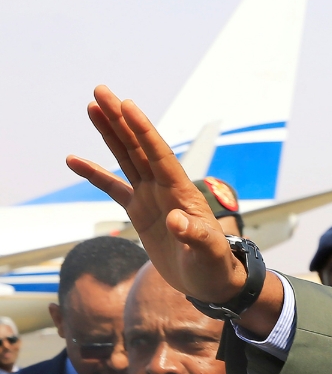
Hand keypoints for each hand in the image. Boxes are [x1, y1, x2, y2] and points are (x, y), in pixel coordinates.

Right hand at [66, 86, 245, 302]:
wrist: (212, 282)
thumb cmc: (215, 267)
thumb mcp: (209, 253)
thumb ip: (196, 237)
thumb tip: (178, 221)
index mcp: (182, 193)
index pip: (159, 155)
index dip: (143, 130)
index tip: (126, 105)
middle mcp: (165, 189)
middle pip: (139, 147)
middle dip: (120, 119)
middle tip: (100, 91)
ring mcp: (152, 198)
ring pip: (126, 158)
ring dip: (110, 133)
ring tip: (92, 107)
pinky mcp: (140, 212)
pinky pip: (113, 188)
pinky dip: (95, 174)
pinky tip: (74, 160)